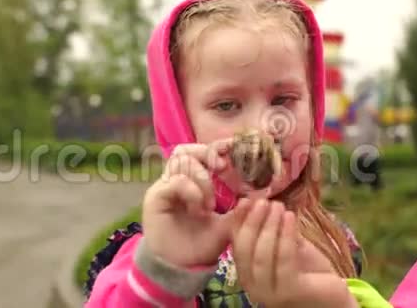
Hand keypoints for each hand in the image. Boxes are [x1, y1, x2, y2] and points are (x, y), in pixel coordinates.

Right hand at [141, 139, 238, 267]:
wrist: (181, 268)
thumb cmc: (201, 245)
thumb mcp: (227, 226)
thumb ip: (240, 210)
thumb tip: (261, 196)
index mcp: (192, 182)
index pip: (199, 153)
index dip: (214, 148)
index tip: (232, 150)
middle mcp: (176, 180)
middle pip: (185, 150)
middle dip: (207, 153)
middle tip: (222, 167)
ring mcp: (164, 187)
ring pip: (182, 161)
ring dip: (202, 180)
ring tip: (210, 204)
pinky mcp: (155, 197)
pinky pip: (175, 181)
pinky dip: (192, 192)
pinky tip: (199, 209)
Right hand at [231, 199, 358, 307]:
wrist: (334, 299)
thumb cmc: (309, 273)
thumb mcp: (287, 247)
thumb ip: (273, 232)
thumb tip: (259, 202)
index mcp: (248, 273)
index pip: (236, 244)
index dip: (239, 220)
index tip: (246, 199)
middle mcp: (252, 285)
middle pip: (244, 250)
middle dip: (252, 221)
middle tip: (263, 201)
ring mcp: (269, 292)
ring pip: (260, 255)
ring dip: (268, 226)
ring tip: (278, 206)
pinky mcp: (290, 291)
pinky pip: (283, 260)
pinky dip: (285, 236)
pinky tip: (291, 217)